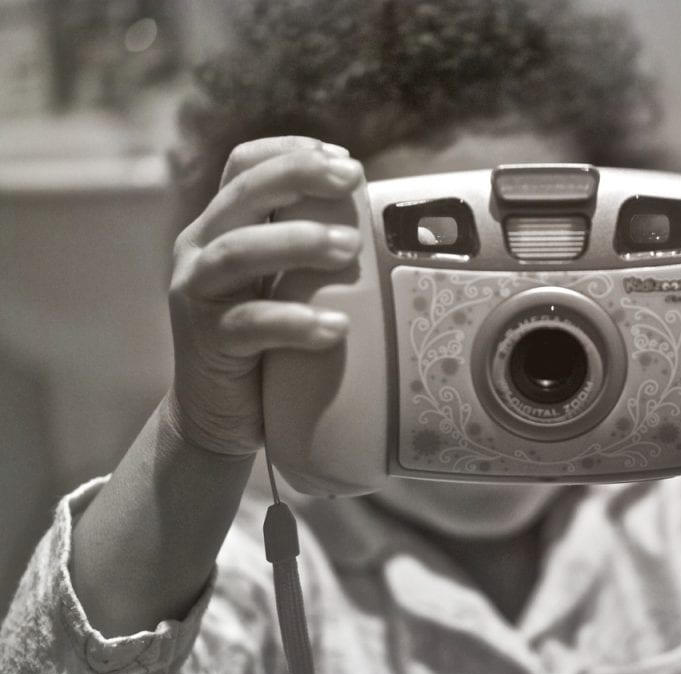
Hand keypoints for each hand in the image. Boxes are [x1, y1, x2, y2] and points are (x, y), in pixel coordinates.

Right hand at [167, 137, 363, 454]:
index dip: (288, 151)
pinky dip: (294, 321)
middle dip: (297, 177)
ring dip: (296, 242)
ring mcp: (197, 295)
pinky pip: (247, 325)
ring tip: (348, 248)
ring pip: (237, 252)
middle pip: (241, 193)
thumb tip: (383, 223)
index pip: (243, 165)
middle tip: (351, 179)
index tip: (342, 159)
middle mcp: (201, 250)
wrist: (222, 416)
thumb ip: (308, 251)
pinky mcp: (206, 343)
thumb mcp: (285, 284)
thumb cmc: (267, 342)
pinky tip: (335, 327)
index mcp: (222, 226)